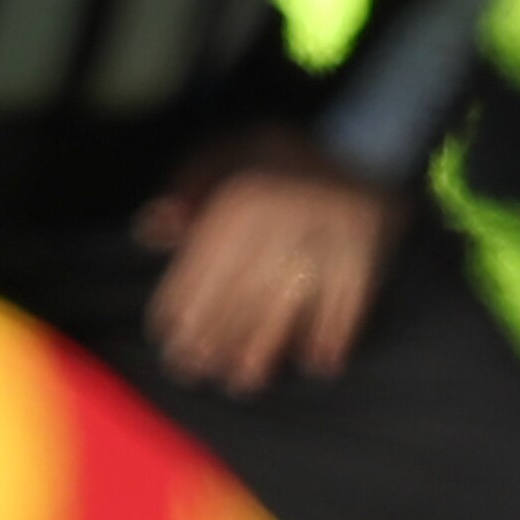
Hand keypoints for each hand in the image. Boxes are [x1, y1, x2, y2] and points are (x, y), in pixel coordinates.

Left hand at [140, 132, 406, 392]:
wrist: (367, 139)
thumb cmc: (284, 155)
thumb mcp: (227, 150)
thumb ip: (186, 185)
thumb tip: (152, 232)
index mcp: (240, 201)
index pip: (203, 266)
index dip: (182, 307)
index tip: (169, 339)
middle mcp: (279, 225)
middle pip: (241, 295)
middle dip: (215, 339)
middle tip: (197, 372)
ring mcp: (325, 243)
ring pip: (288, 306)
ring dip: (265, 349)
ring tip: (245, 380)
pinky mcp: (365, 254)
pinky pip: (348, 303)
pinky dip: (334, 335)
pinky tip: (318, 364)